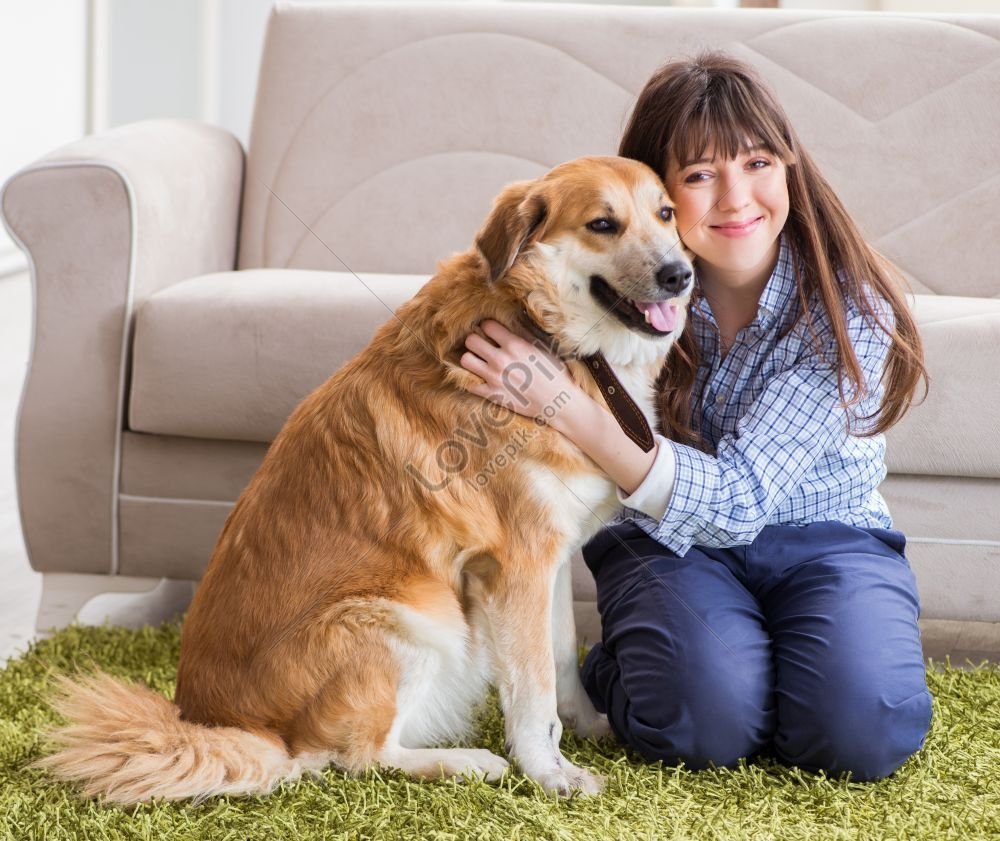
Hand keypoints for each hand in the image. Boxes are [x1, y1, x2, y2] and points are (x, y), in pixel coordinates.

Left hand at [459, 319, 580, 427]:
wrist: (558, 402)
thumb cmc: (555, 373)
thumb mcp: (543, 347)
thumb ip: (523, 334)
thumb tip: (512, 320)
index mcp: (515, 345)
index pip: (487, 326)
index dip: (488, 327)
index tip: (492, 333)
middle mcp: (501, 359)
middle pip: (470, 341)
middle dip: (475, 341)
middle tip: (482, 346)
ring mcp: (495, 378)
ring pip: (466, 360)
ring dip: (472, 359)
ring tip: (480, 362)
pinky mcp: (493, 395)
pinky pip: (471, 385)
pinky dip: (474, 381)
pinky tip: (482, 380)